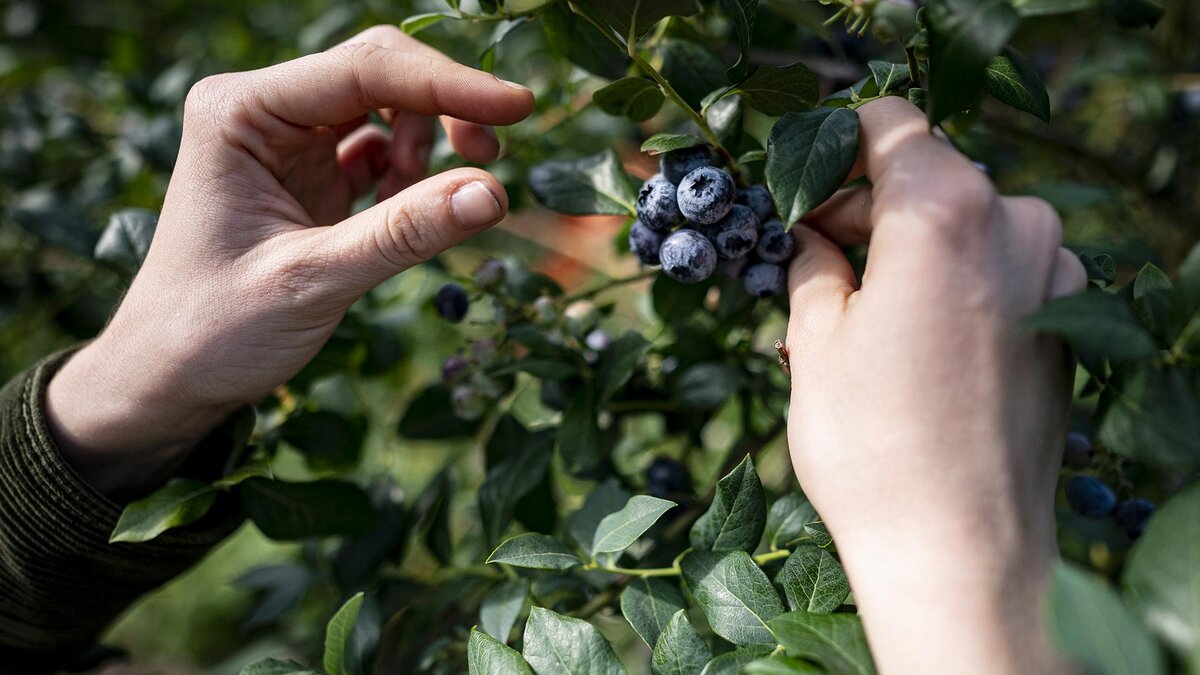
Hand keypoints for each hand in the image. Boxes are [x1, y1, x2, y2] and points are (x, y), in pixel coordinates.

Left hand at [45, 26, 533, 495]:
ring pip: (386, 108)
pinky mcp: (311, 176)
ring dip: (429, 142)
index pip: (363, 69)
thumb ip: (403, 233)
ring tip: (435, 203)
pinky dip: (412, 176)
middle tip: (493, 155)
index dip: (447, 85)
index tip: (519, 107)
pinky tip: (412, 211)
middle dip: (443, 107)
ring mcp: (288, 142)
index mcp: (240, 112)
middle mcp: (263, 112)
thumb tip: (494, 192)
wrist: (168, 379)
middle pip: (379, 74)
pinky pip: (380, 150)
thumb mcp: (312, 281)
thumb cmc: (214, 330)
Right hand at [784, 98, 1084, 673]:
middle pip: (929, 175)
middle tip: (808, 254)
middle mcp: (1016, 227)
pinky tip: (910, 340)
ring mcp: (1054, 277)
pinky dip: (954, 282)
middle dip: (865, 206)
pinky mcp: (1068, 324)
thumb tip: (808, 232)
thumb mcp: (813, 340)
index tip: (801, 191)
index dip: (836, 149)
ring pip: (966, 225)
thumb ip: (811, 260)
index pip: (891, 124)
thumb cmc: (871, 446)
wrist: (956, 553)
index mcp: (944, 211)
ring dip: (909, 248)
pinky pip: (1002, 271)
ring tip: (852, 312)